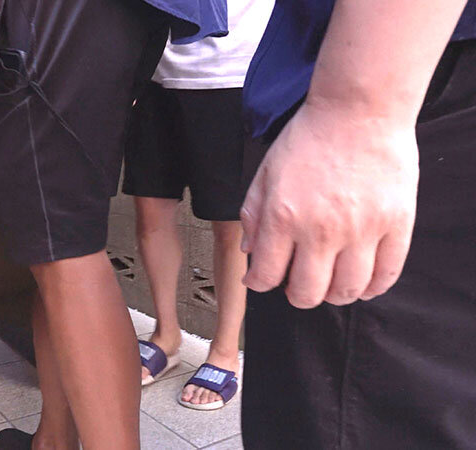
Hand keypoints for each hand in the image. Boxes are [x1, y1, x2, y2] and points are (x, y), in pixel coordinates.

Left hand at [240, 99, 418, 307]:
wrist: (359, 109)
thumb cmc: (309, 138)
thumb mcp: (266, 172)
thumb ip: (253, 215)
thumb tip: (251, 254)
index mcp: (282, 217)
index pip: (266, 276)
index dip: (259, 284)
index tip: (263, 280)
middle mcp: (320, 230)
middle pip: (307, 293)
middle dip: (297, 295)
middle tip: (298, 285)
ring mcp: (362, 230)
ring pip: (347, 291)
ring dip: (334, 296)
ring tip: (331, 284)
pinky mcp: (395, 224)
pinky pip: (386, 274)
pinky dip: (373, 288)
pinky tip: (363, 284)